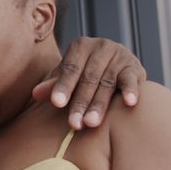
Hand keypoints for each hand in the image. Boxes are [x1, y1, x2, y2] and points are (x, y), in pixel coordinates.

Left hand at [32, 37, 146, 128]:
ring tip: (91, 123)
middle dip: (80, 103)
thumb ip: (54, 84)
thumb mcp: (68, 77)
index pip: (70, 69)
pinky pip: (131, 80)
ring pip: (107, 83)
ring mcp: (119, 55)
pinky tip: (129, 103)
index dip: (63, 86)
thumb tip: (36, 94)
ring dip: (99, 105)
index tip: (57, 103)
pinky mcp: (134, 67)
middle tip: (74, 124)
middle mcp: (101, 47)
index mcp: (80, 46)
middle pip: (88, 79)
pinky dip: (131, 91)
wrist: (114, 66)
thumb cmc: (84, 73)